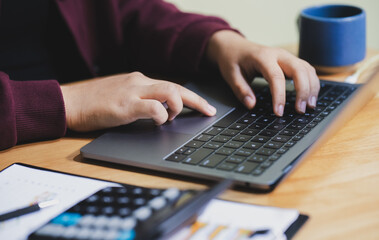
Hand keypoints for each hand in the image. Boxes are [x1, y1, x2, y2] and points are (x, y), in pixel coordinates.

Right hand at [61, 72, 215, 131]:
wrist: (70, 102)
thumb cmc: (94, 103)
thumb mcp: (122, 96)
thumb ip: (140, 101)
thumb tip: (159, 113)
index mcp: (139, 81)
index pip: (171, 85)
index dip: (190, 97)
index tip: (203, 106)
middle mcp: (139, 82)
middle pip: (176, 87)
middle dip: (196, 101)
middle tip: (209, 111)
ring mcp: (133, 91)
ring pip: (169, 92)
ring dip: (177, 106)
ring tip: (172, 118)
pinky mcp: (125, 104)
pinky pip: (153, 106)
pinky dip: (161, 115)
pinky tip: (158, 122)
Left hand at [206, 30, 319, 115]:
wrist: (234, 46)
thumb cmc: (232, 60)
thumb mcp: (230, 75)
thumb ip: (241, 90)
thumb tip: (251, 105)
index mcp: (262, 57)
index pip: (276, 77)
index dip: (280, 96)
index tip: (279, 112)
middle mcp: (278, 54)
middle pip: (299, 70)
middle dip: (303, 91)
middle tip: (301, 110)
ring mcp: (286, 56)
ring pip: (307, 69)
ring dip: (312, 87)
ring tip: (310, 106)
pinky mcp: (290, 61)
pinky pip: (306, 70)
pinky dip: (311, 83)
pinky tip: (310, 96)